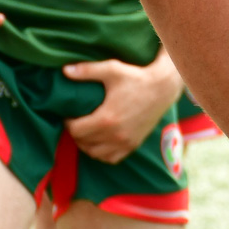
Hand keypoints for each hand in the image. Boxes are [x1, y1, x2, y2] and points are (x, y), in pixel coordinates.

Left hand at [62, 52, 181, 162]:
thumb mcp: (112, 69)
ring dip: (86, 145)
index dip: (68, 122)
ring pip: (95, 154)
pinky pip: (111, 158)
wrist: (163, 88)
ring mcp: (125, 142)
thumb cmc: (136, 77)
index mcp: (106, 119)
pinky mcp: (134, 144)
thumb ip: (86, 71)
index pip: (75, 130)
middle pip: (83, 143)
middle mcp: (115, 135)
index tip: (69, 114)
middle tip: (77, 121)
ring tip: (86, 132)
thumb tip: (64, 70)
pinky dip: (102, 153)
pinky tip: (101, 142)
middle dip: (76, 133)